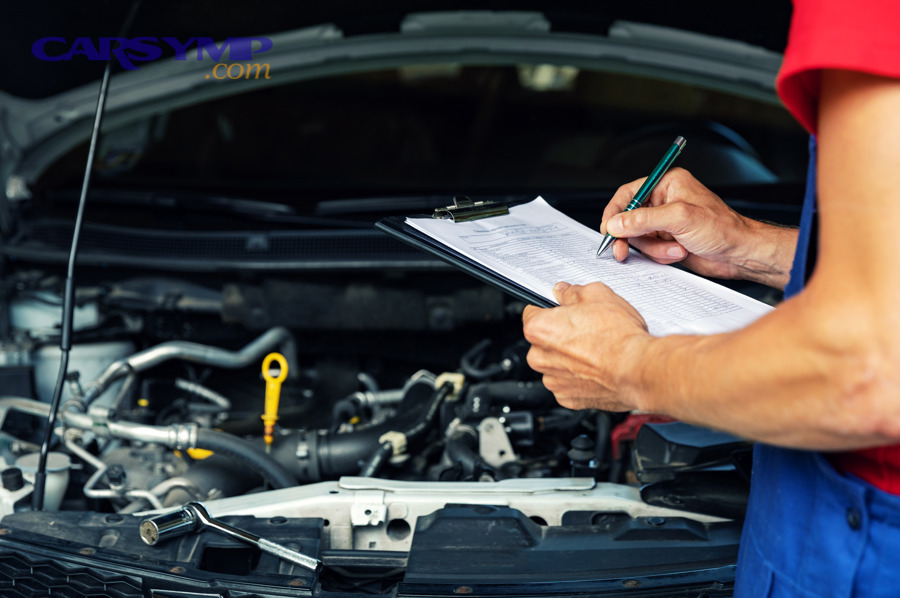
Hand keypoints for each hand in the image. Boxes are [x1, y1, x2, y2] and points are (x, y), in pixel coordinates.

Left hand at [522, 281, 649, 410]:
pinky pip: (568, 384)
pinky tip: (597, 368)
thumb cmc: (619, 337)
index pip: (531, 313)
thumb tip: (564, 292)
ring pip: (555, 364)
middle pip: (543, 341)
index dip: (550, 310)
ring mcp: (553, 380)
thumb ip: (573, 292)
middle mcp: (539, 357)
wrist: (637, 370)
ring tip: (595, 351)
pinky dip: (579, 378)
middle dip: (560, 336)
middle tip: (586, 330)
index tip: (561, 312)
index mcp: (539, 329)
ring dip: (569, 359)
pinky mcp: (567, 399)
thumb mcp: (597, 295)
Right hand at [602, 168, 781, 282]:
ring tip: (675, 249)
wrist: (740, 254)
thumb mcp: (680, 218)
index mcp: (667, 184)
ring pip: (639, 238)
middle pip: (629, 219)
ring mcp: (666, 223)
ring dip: (654, 249)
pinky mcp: (668, 240)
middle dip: (632, 237)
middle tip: (622, 250)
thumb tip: (616, 223)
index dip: (615, 212)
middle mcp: (665, 201)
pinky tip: (679, 253)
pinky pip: (649, 250)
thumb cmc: (722, 228)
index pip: (629, 193)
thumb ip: (644, 219)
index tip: (608, 229)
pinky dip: (660, 255)